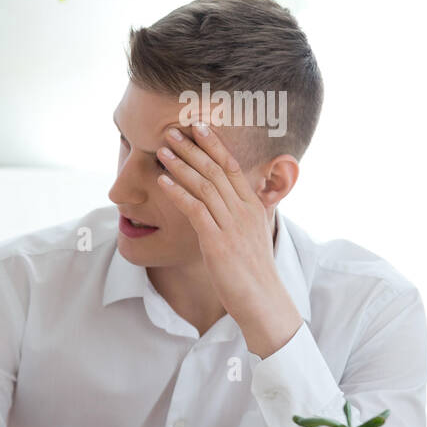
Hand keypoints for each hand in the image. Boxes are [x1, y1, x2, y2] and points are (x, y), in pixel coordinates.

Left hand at [155, 123, 301, 356]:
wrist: (263, 301)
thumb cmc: (251, 272)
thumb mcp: (249, 235)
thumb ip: (238, 215)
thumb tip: (227, 201)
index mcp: (252, 206)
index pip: (232, 167)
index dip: (214, 144)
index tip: (198, 125)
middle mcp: (244, 211)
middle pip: (216, 170)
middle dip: (193, 147)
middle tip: (172, 129)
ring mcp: (232, 225)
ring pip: (205, 186)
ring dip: (182, 165)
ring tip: (163, 149)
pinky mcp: (218, 242)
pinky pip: (196, 210)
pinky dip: (178, 192)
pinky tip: (163, 182)